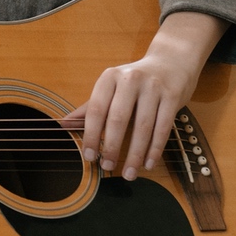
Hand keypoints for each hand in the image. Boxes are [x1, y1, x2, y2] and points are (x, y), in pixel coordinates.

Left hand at [63, 12, 227, 180]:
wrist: (171, 61)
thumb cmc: (135, 80)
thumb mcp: (110, 87)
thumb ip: (90, 107)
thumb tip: (64, 124)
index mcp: (109, 77)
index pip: (96, 110)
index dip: (91, 135)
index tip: (89, 156)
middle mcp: (130, 79)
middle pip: (118, 119)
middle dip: (111, 147)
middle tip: (107, 166)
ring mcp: (153, 87)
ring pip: (143, 127)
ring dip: (135, 154)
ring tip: (129, 173)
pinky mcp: (172, 96)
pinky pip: (163, 128)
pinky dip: (155, 149)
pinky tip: (148, 163)